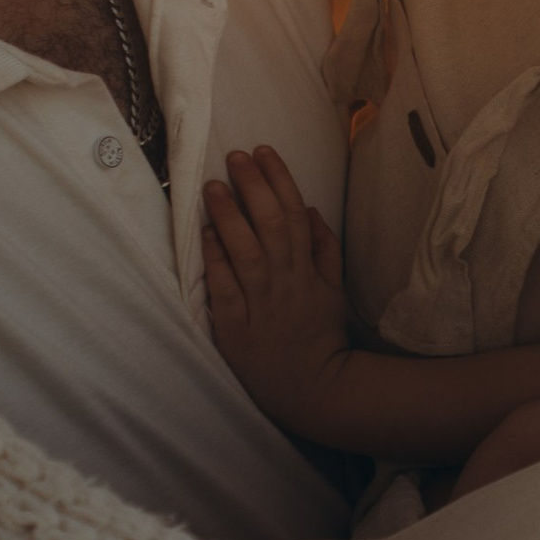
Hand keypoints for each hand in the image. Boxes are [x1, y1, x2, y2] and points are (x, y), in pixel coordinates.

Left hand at [201, 146, 363, 441]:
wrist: (314, 387)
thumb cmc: (320, 334)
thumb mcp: (334, 289)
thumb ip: (325, 249)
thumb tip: (312, 209)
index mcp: (308, 269)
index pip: (295, 214)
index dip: (279, 180)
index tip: (263, 151)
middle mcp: (286, 281)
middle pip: (272, 225)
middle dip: (253, 187)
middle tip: (235, 156)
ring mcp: (262, 304)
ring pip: (247, 252)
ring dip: (230, 216)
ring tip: (213, 186)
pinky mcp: (237, 329)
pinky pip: (226, 290)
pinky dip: (216, 261)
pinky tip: (205, 236)